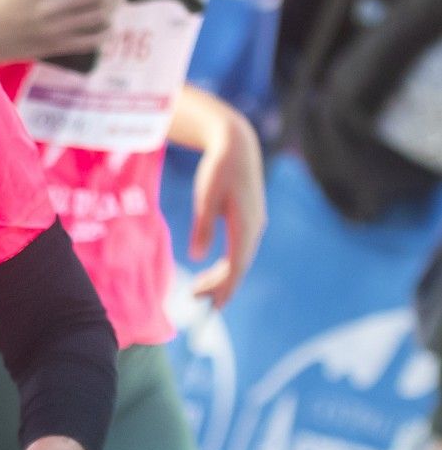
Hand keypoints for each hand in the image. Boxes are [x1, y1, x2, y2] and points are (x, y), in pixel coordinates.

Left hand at [186, 103, 265, 306]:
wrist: (236, 146)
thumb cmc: (218, 169)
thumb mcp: (206, 197)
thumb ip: (203, 227)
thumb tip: (198, 257)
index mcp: (245, 225)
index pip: (235, 266)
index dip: (222, 287)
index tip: (207, 303)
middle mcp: (254, 228)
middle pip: (239, 266)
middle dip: (220, 286)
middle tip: (195, 300)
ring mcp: (254, 224)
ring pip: (240, 259)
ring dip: (223, 277)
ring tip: (201, 291)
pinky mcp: (250, 219)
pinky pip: (241, 249)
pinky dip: (228, 264)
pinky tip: (214, 271)